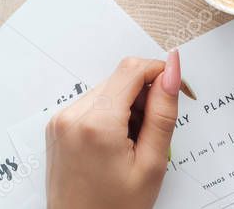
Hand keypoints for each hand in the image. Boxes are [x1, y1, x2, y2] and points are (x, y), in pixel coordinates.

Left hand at [46, 52, 181, 208]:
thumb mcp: (151, 164)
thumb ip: (163, 113)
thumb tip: (171, 71)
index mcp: (96, 124)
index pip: (133, 70)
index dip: (161, 73)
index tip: (176, 91)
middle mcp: (72, 116)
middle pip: (119, 79)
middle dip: (144, 98)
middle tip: (151, 136)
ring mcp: (60, 121)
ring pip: (107, 91)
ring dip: (127, 108)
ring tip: (131, 146)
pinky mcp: (57, 127)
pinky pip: (91, 105)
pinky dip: (110, 117)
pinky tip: (115, 145)